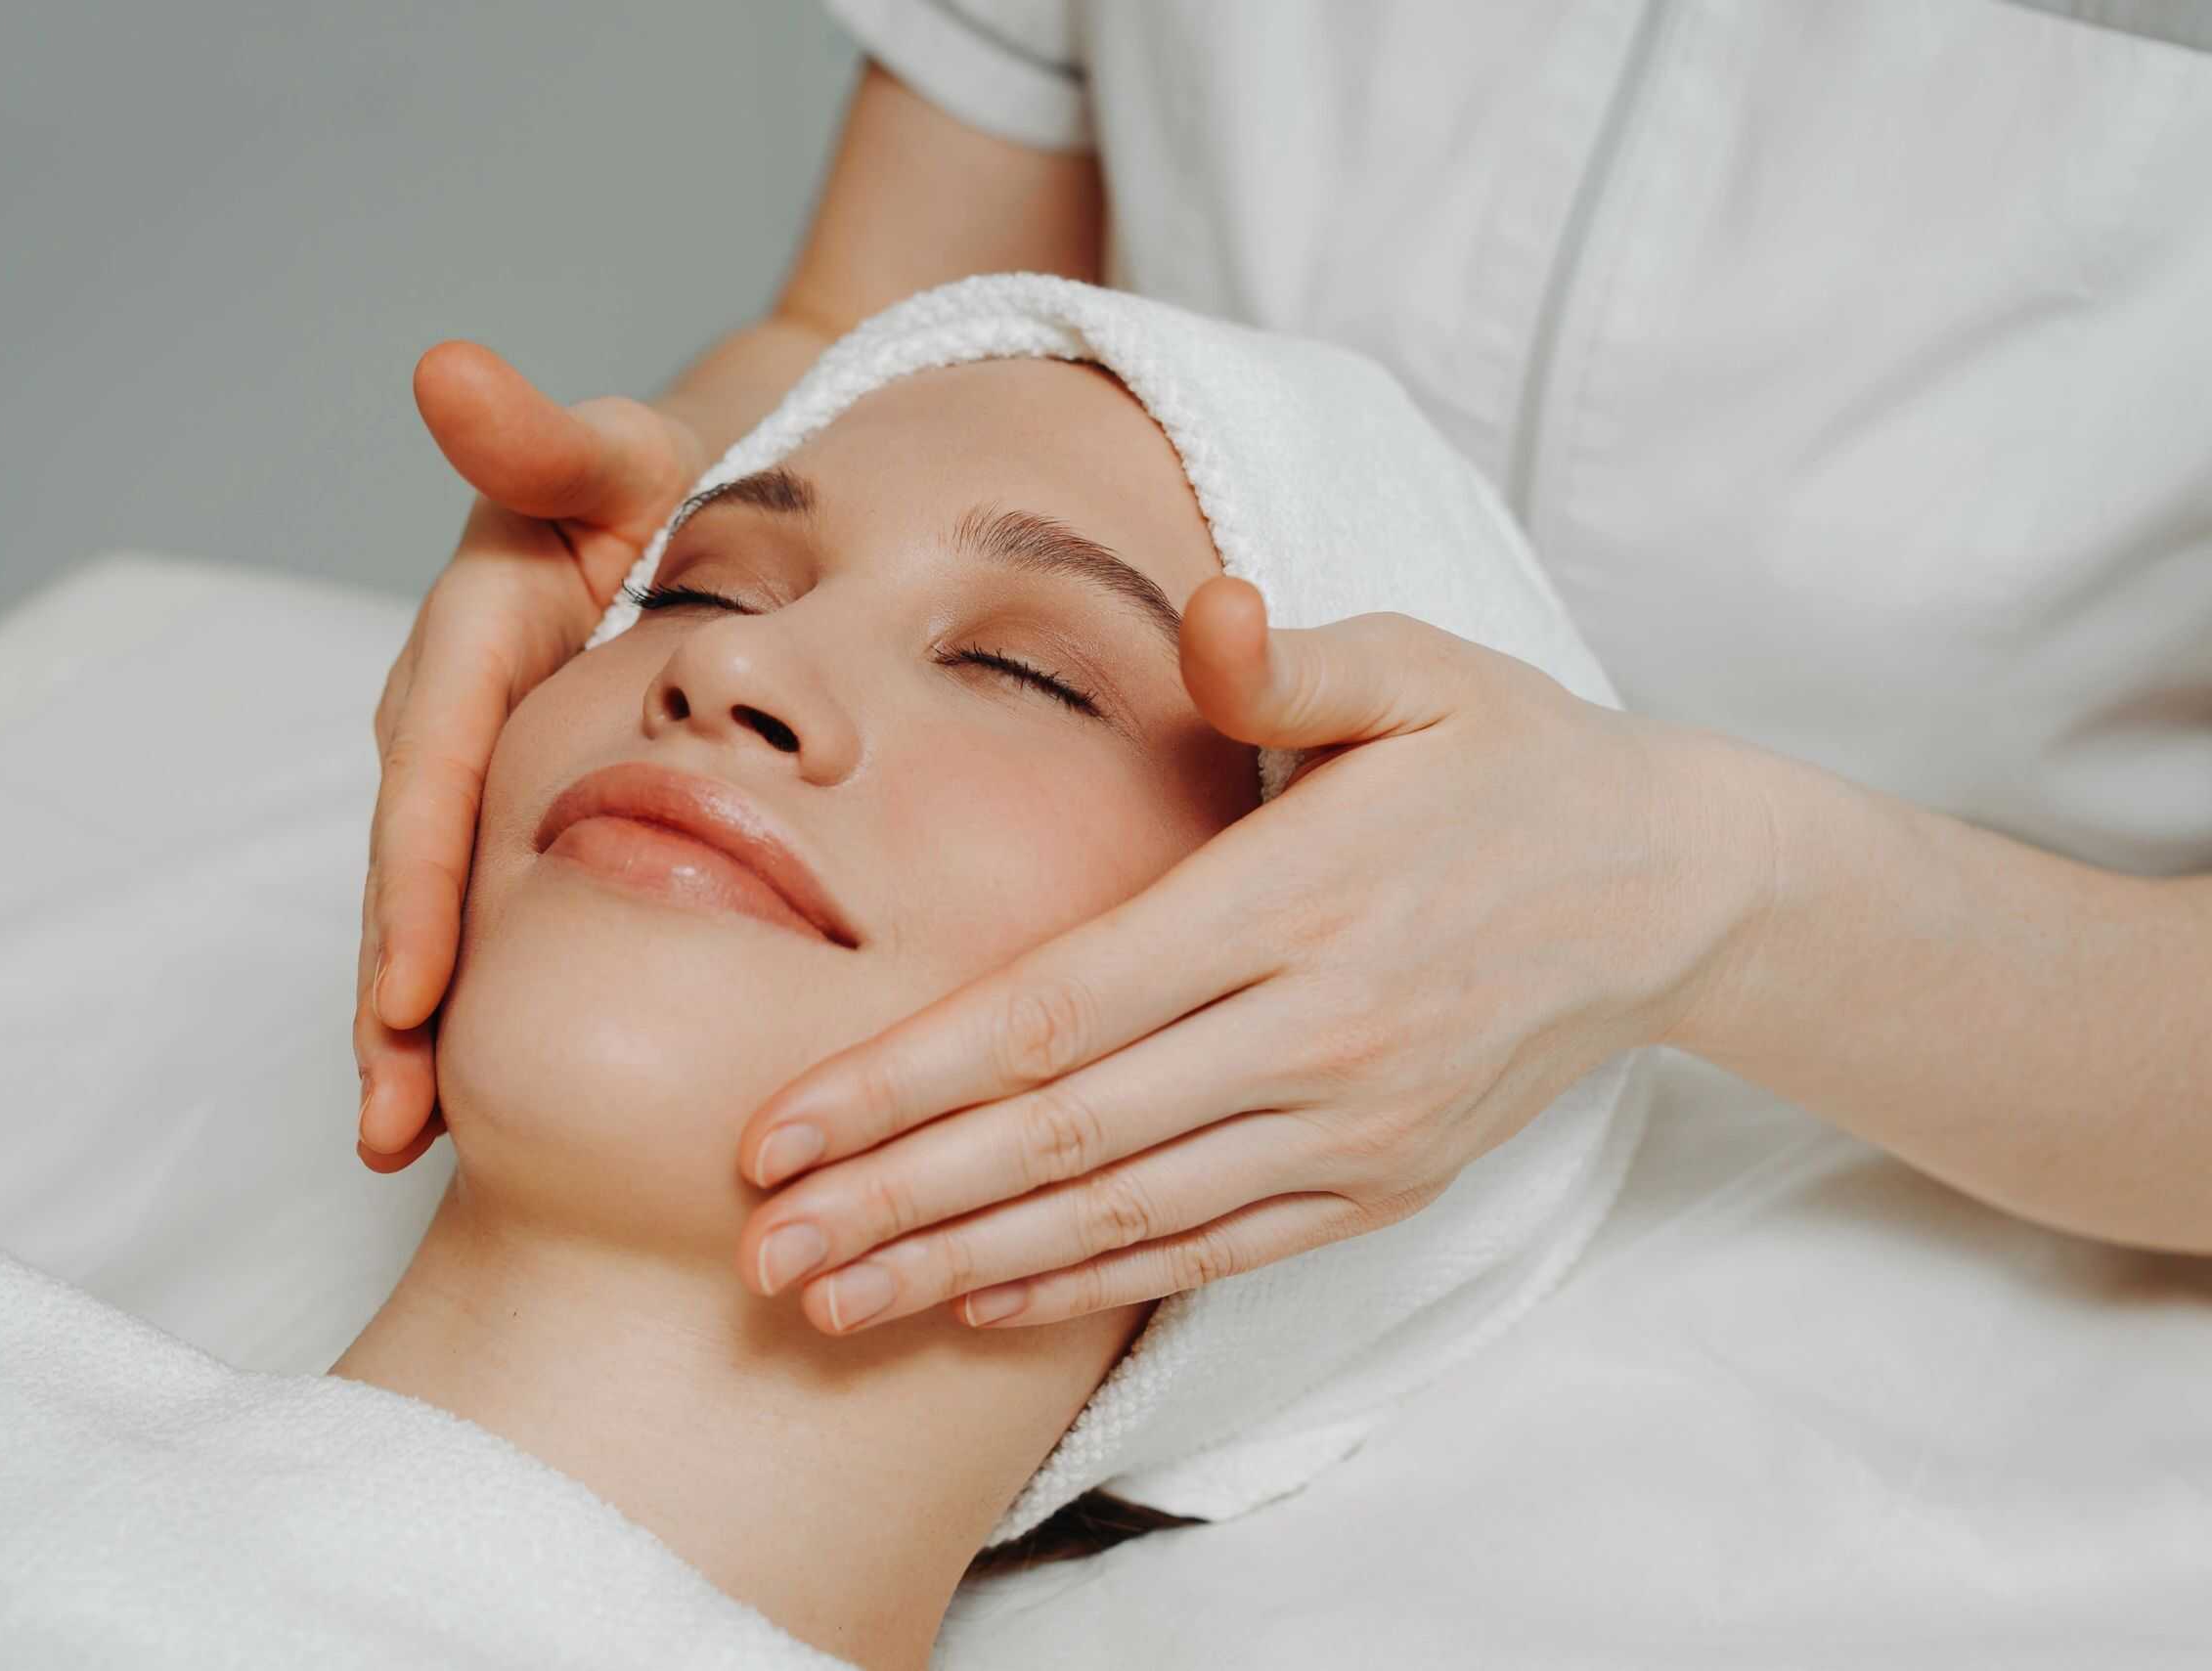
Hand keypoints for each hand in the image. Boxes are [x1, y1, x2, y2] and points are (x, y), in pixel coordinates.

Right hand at [356, 343, 705, 1172]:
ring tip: (409, 1135)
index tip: (409, 998)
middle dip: (395, 996)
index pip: (434, 771)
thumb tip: (447, 371)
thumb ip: (543, 435)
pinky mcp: (516, 798)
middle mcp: (458, 707)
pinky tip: (470, 1091)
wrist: (726, 490)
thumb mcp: (626, 447)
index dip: (418, 886)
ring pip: (436, 900)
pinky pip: (483, 901)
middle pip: (415, 864)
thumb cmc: (686, 469)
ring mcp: (483, 762)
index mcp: (478, 633)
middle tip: (393, 1120)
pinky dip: (468, 990)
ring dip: (413, 1019)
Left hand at [731, 577, 1767, 1330]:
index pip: (1058, 1011)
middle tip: (761, 1255)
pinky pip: (1212, 1252)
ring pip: (1123, 1219)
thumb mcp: (1423, 669)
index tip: (780, 1132)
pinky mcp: (1381, 1181)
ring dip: (963, 1268)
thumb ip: (1295, 655)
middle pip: (1064, 1138)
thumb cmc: (1512, 760)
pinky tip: (981, 1305)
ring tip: (829, 1303)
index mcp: (1290, 901)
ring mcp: (1352, 1124)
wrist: (1672, 888)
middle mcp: (1314, 1032)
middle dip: (898, 1201)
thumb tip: (1207, 613)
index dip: (908, 1082)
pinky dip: (1091, 1285)